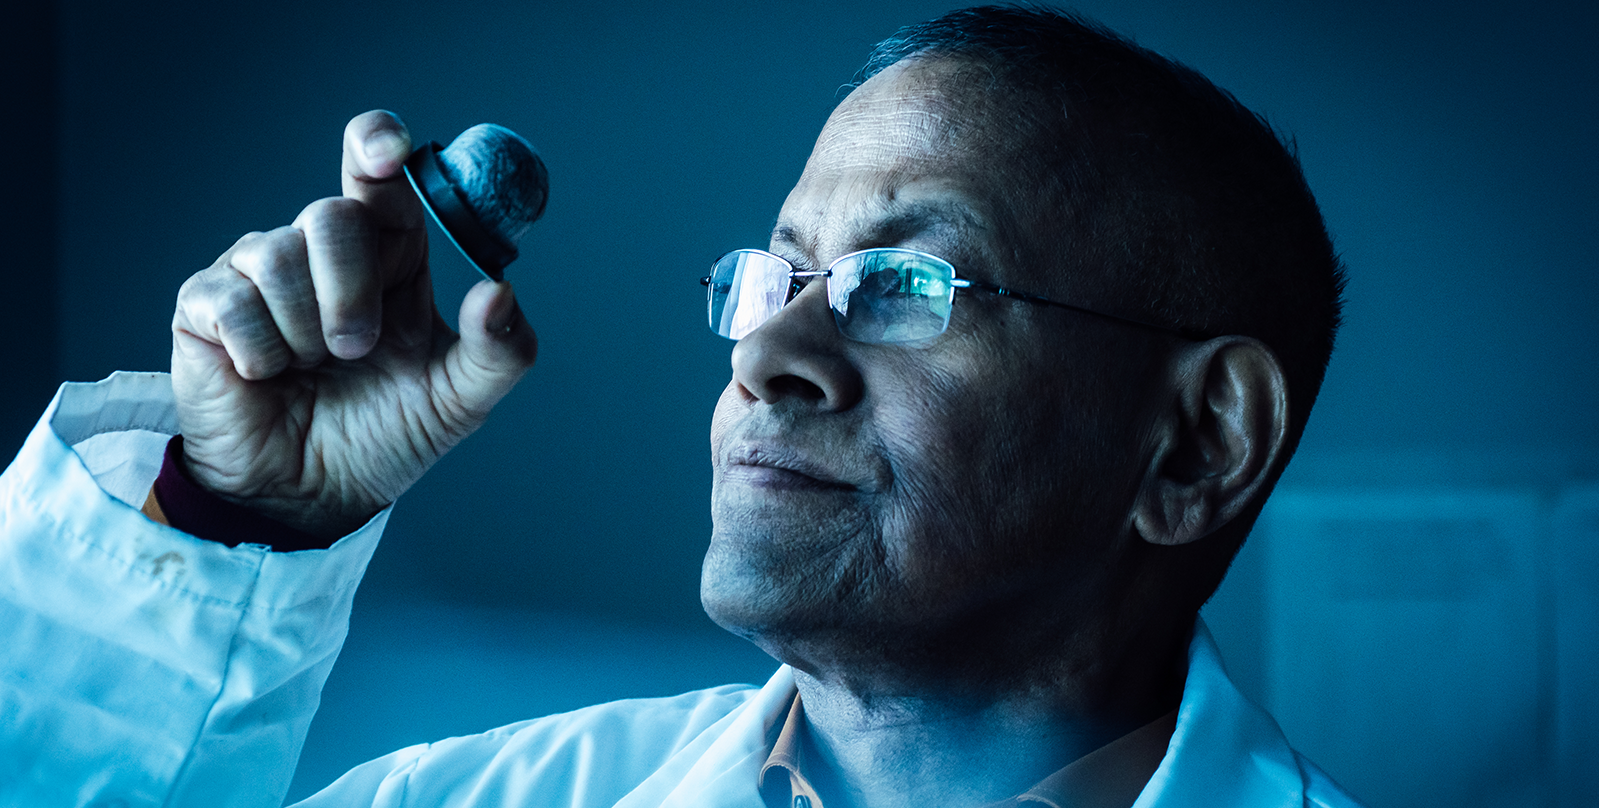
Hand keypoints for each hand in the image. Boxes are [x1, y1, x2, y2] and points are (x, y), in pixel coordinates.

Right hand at [169, 110, 538, 538]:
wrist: (315, 496)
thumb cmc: (386, 435)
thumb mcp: (460, 401)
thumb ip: (498, 351)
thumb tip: (501, 293)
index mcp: (390, 254)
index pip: (380, 173)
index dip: (378, 144)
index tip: (388, 151)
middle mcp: (322, 250)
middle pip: (332, 213)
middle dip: (350, 287)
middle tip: (355, 348)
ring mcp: (259, 272)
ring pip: (279, 255)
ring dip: (307, 329)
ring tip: (313, 368)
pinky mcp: (205, 305)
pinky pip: (232, 301)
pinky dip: (260, 351)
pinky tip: (266, 376)